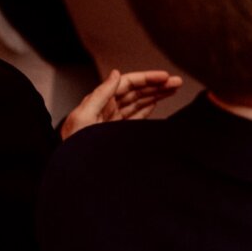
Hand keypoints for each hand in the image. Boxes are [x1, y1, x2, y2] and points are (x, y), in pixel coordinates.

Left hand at [60, 69, 183, 139]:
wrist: (77, 175)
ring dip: (156, 95)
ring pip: (138, 103)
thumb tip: (115, 74)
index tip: (165, 77)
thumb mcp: (83, 117)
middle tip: (176, 82)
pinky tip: (156, 104)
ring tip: (173, 90)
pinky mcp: (118, 134)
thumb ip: (99, 95)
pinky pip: (136, 117)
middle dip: (157, 85)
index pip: (126, 84)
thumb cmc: (75, 149)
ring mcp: (113, 122)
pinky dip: (147, 109)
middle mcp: (106, 110)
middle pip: (135, 92)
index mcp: (98, 103)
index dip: (147, 79)